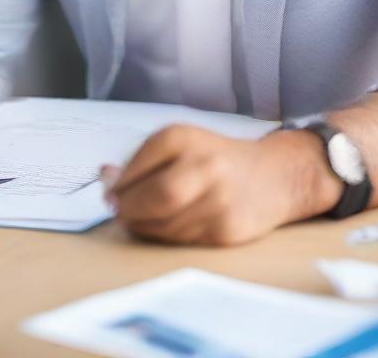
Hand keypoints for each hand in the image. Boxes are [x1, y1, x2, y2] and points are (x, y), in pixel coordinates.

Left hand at [102, 125, 338, 245]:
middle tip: (120, 212)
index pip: (138, 165)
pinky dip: (166, 237)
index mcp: (184, 137)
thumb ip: (140, 160)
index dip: (118, 186)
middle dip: (129, 210)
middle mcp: (205, 164)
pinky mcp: (228, 230)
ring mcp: (219, 199)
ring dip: (145, 227)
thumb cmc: (214, 158)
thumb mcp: (178, 144)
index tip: (110, 193)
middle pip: (155, 197)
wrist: (272, 176)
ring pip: (165, 225)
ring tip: (143, 219)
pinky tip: (168, 226)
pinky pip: (183, 240)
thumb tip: (105, 178)